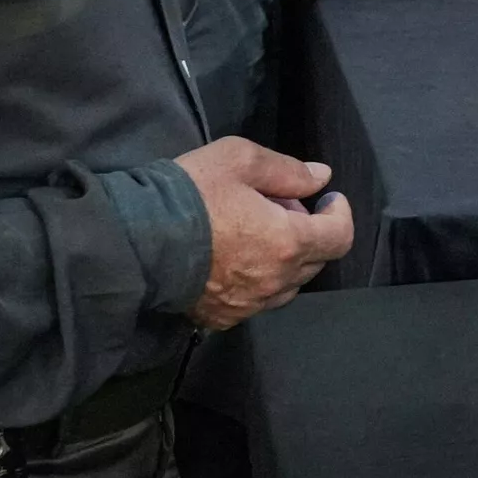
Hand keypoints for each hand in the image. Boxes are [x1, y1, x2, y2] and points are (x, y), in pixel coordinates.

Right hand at [176, 138, 353, 329]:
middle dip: (309, 231)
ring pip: (287, 285)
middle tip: (280, 205)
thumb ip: (287, 170)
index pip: (339, 237)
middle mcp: (276, 281)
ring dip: (285, 258)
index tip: (329, 198)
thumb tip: (321, 178)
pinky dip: (259, 279)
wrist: (136, 241)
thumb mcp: (240, 160)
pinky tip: (235, 258)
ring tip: (256, 231)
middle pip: (315, 261)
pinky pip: (256, 300)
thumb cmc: (192, 194)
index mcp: (288, 242)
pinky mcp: (223, 318)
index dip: (340, 214)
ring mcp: (249, 305)